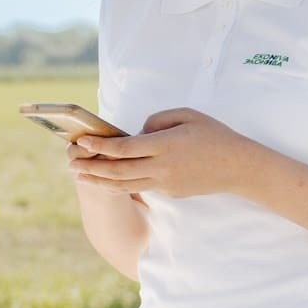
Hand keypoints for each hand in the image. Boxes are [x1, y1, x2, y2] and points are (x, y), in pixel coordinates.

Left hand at [69, 109, 259, 200]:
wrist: (238, 167)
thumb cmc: (213, 134)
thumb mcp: (186, 115)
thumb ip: (156, 120)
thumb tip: (137, 133)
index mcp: (165, 145)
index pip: (124, 148)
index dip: (100, 146)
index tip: (81, 141)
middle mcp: (162, 167)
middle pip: (118, 171)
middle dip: (91, 166)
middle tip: (70, 162)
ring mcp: (165, 184)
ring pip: (125, 185)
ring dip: (99, 180)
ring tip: (80, 176)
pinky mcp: (169, 193)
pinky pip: (140, 186)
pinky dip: (120, 184)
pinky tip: (106, 179)